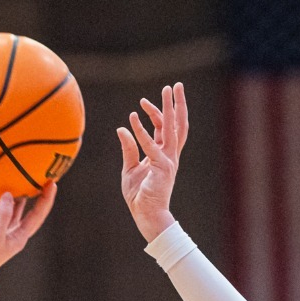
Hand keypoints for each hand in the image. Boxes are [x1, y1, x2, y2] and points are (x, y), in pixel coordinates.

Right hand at [0, 185, 57, 300]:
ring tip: (7, 180)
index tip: (51, 183)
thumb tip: (8, 194)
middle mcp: (10, 234)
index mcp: (19, 237)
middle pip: (24, 211)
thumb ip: (3, 215)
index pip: (37, 215)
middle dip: (30, 196)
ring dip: (5, 198)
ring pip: (3, 212)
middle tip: (33, 178)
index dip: (46, 199)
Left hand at [118, 82, 188, 242]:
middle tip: (177, 85)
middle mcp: (169, 155)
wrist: (146, 215)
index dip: (157, 113)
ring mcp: (167, 161)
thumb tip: (122, 129)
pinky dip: (141, 131)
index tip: (144, 101)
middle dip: (177, 104)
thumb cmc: (140, 196)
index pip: (164, 129)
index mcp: (163, 155)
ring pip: (172, 129)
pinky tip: (132, 117)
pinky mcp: (161, 168)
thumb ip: (128, 148)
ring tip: (167, 91)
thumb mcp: (130, 168)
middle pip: (177, 124)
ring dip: (169, 109)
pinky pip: (150, 146)